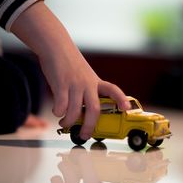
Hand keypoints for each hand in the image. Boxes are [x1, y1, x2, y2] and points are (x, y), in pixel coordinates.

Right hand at [11, 1, 130, 139]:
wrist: (56, 46)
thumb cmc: (69, 64)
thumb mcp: (84, 75)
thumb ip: (87, 91)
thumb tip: (83, 113)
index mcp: (95, 82)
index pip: (113, 90)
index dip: (121, 99)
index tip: (126, 108)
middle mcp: (87, 84)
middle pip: (94, 110)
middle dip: (89, 126)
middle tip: (84, 135)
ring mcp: (74, 84)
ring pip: (75, 111)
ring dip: (69, 121)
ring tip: (64, 123)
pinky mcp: (60, 84)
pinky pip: (61, 106)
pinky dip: (58, 113)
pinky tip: (57, 111)